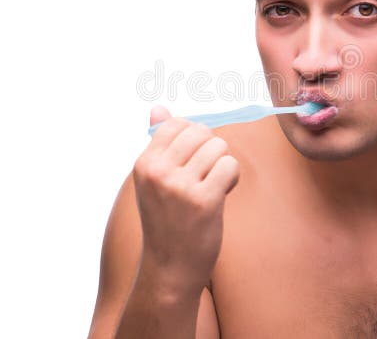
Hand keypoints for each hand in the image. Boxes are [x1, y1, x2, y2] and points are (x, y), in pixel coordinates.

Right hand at [132, 105, 239, 296]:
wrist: (170, 268)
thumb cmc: (166, 221)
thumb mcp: (153, 181)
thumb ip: (159, 143)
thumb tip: (158, 107)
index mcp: (144, 163)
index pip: (178, 124)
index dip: (195, 139)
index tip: (193, 162)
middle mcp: (158, 172)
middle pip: (202, 132)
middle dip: (211, 150)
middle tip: (205, 175)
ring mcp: (180, 186)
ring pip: (219, 147)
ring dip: (223, 165)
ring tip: (212, 187)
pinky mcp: (204, 201)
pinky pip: (230, 166)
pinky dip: (232, 178)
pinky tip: (221, 194)